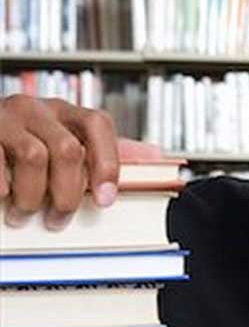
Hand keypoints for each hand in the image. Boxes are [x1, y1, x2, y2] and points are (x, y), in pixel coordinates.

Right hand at [0, 94, 159, 230]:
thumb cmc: (25, 142)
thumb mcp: (66, 141)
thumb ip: (106, 151)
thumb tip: (155, 156)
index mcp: (65, 112)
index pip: (98, 125)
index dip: (107, 164)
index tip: (105, 200)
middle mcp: (37, 108)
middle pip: (69, 148)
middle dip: (68, 193)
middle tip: (58, 218)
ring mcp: (5, 117)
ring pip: (34, 157)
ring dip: (33, 196)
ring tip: (24, 213)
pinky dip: (2, 188)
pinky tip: (3, 197)